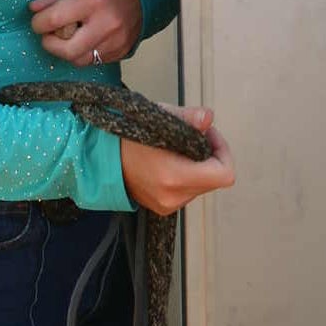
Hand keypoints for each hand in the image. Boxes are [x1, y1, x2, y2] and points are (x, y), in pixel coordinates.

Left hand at [30, 0, 142, 65]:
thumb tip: (33, 9)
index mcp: (92, 1)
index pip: (54, 20)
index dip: (38, 23)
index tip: (38, 21)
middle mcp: (105, 24)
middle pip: (67, 50)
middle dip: (50, 45)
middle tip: (48, 36)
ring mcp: (115, 41)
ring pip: (80, 60)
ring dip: (67, 51)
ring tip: (67, 38)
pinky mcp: (120, 52)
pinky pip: (94, 61)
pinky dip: (84, 53)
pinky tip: (85, 40)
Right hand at [119, 105, 234, 214]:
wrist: (101, 157)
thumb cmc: (129, 135)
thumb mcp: (160, 117)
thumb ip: (188, 118)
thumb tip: (209, 117)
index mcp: (175, 176)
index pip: (224, 174)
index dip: (223, 151)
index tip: (208, 135)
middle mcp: (173, 196)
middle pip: (214, 179)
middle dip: (209, 155)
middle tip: (193, 134)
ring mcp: (168, 205)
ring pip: (202, 186)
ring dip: (198, 167)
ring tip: (178, 148)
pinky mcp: (164, 207)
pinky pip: (188, 192)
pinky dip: (186, 176)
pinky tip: (170, 162)